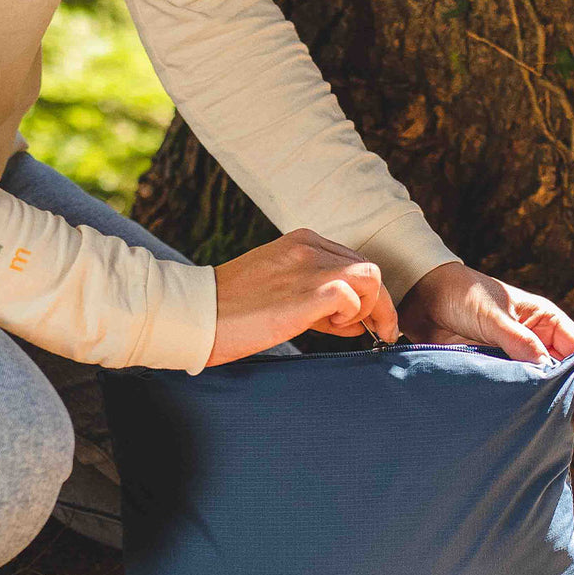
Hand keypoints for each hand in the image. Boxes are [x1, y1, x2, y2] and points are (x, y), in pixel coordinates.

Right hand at [207, 228, 397, 365]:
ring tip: (342, 328)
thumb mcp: (275, 289)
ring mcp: (308, 268)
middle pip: (369, 269)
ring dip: (369, 308)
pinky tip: (331, 329)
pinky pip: (352, 296)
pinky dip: (351, 316)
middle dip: (377, 304)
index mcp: (301, 242)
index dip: (364, 293)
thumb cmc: (230, 311)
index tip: (362, 321)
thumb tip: (351, 320)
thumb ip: (313, 297)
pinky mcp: (306, 293)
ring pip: (371, 278)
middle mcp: (308, 248)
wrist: (196, 314)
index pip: (352, 261)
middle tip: (371, 333)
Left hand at [397, 262, 573, 437]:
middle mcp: (537, 343)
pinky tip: (542, 428)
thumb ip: (519, 341)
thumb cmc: (463, 296)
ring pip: (547, 390)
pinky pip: (519, 396)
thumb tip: (546, 370)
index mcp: (545, 321)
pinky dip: (532, 412)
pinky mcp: (496, 376)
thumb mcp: (494, 316)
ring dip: (562, 410)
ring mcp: (517, 362)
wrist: (424, 300)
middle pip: (570, 375)